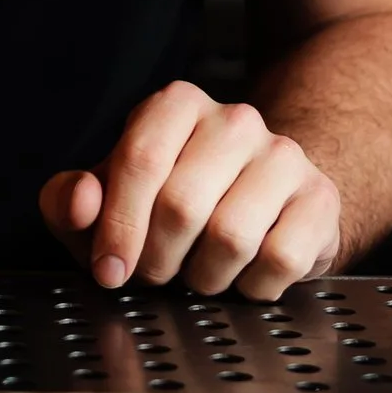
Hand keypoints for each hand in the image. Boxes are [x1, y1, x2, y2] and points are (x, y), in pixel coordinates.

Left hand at [39, 84, 341, 300]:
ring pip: (231, 238)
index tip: (108, 270)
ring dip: (205, 277)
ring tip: (201, 269)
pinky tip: (245, 273)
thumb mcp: (109, 202)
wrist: (264, 206)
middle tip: (157, 273)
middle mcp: (235, 119)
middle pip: (181, 205)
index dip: (118, 228)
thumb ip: (71, 200)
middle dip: (157, 260)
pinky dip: (252, 287)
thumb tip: (82, 201)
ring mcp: (284, 156)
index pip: (139, 161)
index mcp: (176, 106)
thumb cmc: (172, 205)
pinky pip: (279, 261)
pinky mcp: (320, 198)